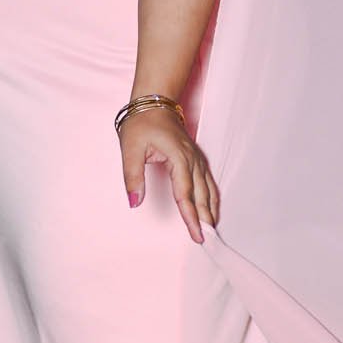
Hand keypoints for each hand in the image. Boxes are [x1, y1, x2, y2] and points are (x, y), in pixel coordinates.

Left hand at [119, 106, 219, 243]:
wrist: (154, 102)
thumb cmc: (141, 124)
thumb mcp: (130, 149)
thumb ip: (132, 176)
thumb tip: (134, 202)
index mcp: (179, 157)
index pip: (185, 193)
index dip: (191, 216)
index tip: (196, 234)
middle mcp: (192, 159)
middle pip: (201, 194)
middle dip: (205, 218)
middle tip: (206, 239)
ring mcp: (196, 158)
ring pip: (208, 188)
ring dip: (211, 208)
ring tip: (213, 229)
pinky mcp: (195, 157)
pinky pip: (208, 180)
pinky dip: (212, 196)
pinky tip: (212, 207)